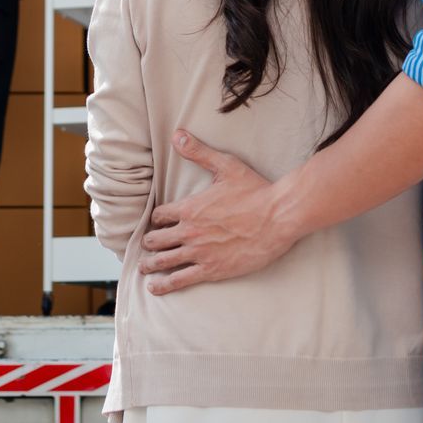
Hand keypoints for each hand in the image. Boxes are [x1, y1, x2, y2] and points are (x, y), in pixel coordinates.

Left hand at [137, 131, 292, 294]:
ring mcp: (199, 252)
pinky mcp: (212, 269)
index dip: (156, 219)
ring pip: (163, 261)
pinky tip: (155, 287)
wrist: (278, 217)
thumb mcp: (226, 166)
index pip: (160, 215)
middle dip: (149, 242)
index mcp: (190, 208)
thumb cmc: (255, 190)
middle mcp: (189, 231)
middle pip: (156, 239)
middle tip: (146, 246)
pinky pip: (181, 280)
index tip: (157, 222)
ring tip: (143, 268)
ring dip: (150, 264)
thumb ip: (199, 152)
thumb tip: (177, 135)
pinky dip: (165, 284)